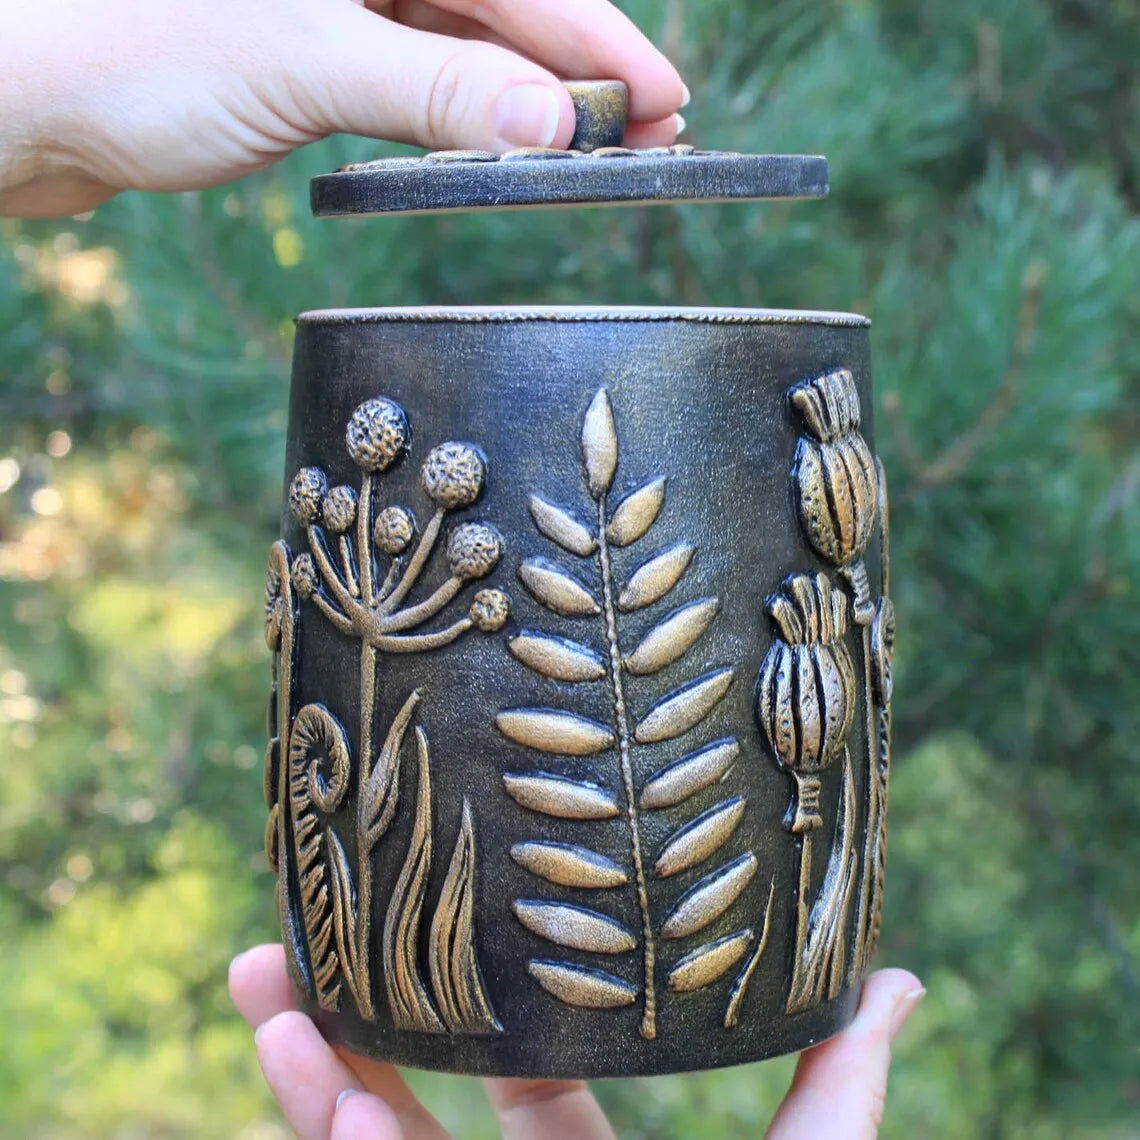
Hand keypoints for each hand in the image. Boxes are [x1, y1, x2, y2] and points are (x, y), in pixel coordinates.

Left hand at [0, 0, 684, 217]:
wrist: (29, 102)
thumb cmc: (130, 49)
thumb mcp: (303, 60)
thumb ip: (433, 88)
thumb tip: (550, 122)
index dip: (595, 37)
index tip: (661, 94)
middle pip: (497, 8)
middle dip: (575, 75)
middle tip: (651, 136)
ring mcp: (334, 4)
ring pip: (461, 49)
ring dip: (527, 104)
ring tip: (591, 155)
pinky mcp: (310, 54)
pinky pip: (415, 82)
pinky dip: (465, 120)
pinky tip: (505, 148)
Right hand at [230, 944, 924, 1138]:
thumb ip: (841, 1078)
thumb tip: (896, 976)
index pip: (511, 1085)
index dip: (460, 1014)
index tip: (426, 942)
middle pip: (404, 1112)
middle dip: (337, 1033)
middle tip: (273, 950)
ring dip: (305, 1088)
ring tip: (262, 995)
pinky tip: (329, 1107)